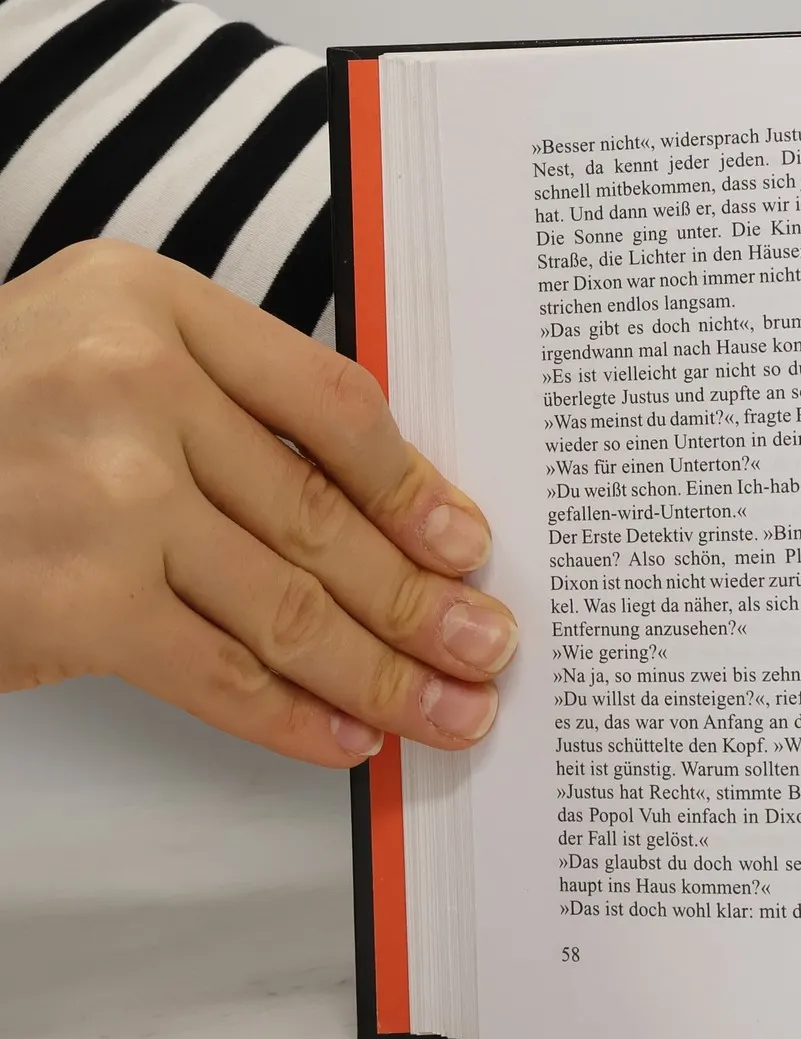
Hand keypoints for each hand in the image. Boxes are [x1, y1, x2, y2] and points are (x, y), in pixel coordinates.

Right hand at [0, 240, 514, 766]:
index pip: (331, 401)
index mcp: (155, 302)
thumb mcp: (94, 341)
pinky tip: (349, 735)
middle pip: (324, 513)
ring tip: (451, 705)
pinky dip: (291, 714)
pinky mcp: (72, 602)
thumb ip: (218, 389)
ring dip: (384, 668)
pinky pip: (216, 670)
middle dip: (422, 596)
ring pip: (288, 601)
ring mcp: (104, 497)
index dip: (413, 485)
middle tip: (489, 644)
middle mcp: (136, 386)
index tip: (466, 539)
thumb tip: (372, 496)